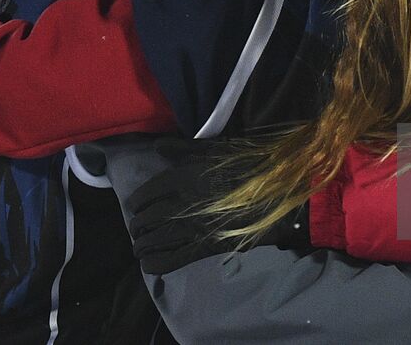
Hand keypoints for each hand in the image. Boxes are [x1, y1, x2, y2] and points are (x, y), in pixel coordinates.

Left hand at [124, 135, 308, 276]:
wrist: (276, 192)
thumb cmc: (246, 165)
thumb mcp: (214, 149)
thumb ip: (184, 149)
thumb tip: (157, 146)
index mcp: (183, 177)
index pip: (149, 191)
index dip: (138, 200)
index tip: (134, 205)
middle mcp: (183, 203)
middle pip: (149, 217)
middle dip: (139, 224)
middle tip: (136, 228)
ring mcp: (194, 227)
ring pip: (157, 239)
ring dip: (143, 244)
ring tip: (138, 246)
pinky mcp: (206, 246)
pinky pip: (174, 259)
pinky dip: (158, 263)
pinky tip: (148, 264)